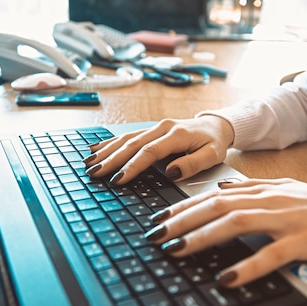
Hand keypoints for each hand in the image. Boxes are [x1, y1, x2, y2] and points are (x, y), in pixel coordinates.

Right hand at [84, 115, 233, 184]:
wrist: (217, 125)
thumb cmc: (214, 142)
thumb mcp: (212, 155)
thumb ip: (193, 164)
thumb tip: (171, 172)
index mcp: (177, 135)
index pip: (150, 152)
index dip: (133, 166)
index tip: (118, 179)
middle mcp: (162, 128)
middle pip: (131, 144)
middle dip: (111, 160)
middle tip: (94, 173)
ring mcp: (154, 127)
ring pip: (126, 139)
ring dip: (106, 151)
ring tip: (89, 163)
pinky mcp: (150, 130)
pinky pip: (127, 136)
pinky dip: (110, 142)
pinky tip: (96, 149)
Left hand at [143, 178, 306, 286]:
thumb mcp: (285, 190)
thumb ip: (253, 187)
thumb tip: (222, 187)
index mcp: (263, 191)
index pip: (214, 196)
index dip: (183, 208)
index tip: (158, 220)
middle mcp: (270, 201)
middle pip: (217, 206)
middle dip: (182, 221)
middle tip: (155, 236)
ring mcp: (287, 220)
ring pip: (237, 223)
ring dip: (203, 237)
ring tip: (177, 251)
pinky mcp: (305, 241)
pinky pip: (271, 254)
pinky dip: (247, 266)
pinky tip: (226, 278)